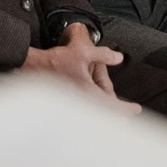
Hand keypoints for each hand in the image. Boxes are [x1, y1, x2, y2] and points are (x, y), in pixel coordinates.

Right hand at [20, 23, 139, 113]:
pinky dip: (92, 110)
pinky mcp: (65, 105)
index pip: (113, 106)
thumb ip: (103, 54)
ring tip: (113, 109)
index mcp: (88, 93)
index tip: (135, 109)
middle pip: (104, 115)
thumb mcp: (82, 51)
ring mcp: (73, 104)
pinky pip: (83, 111)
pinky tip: (94, 105)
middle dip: (116, 114)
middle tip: (127, 112)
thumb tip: (119, 58)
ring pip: (94, 114)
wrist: (31, 67)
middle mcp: (81, 102)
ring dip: (104, 112)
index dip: (126, 109)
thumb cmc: (55, 61)